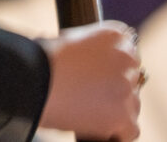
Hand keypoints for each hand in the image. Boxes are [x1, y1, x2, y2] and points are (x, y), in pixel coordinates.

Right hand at [41, 19, 142, 139]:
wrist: (33, 80)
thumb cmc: (40, 60)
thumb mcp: (68, 41)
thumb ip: (90, 51)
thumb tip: (92, 69)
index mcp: (115, 35)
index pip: (127, 54)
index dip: (112, 69)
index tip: (98, 79)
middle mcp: (127, 58)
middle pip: (131, 80)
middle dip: (114, 90)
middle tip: (90, 98)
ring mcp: (127, 88)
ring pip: (132, 105)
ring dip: (115, 111)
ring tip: (88, 113)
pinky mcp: (124, 115)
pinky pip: (130, 130)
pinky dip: (115, 133)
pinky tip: (97, 129)